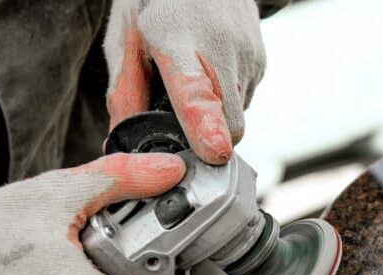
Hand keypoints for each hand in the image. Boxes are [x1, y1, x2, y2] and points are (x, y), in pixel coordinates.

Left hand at [104, 0, 265, 164]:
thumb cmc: (153, 6)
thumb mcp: (125, 39)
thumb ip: (125, 92)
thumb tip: (121, 142)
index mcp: (173, 38)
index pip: (194, 90)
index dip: (205, 126)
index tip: (215, 152)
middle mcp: (219, 45)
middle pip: (226, 122)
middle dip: (207, 136)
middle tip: (180, 118)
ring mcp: (246, 52)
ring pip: (237, 117)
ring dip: (217, 115)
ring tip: (195, 79)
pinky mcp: (261, 59)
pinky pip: (245, 101)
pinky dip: (227, 99)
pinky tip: (211, 71)